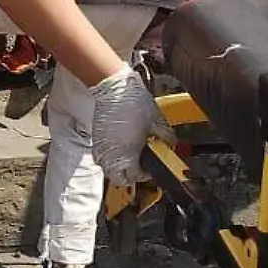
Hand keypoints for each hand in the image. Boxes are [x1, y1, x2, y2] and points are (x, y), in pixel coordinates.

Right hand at [91, 67, 176, 186]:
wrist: (114, 88)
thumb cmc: (133, 102)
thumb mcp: (157, 122)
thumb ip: (166, 138)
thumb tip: (171, 144)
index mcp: (128, 154)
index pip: (135, 176)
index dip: (145, 174)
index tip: (150, 168)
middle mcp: (112, 154)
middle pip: (119, 178)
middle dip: (130, 176)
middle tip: (140, 167)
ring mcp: (102, 148)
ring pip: (108, 170)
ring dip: (118, 168)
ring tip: (129, 158)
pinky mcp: (96, 140)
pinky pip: (102, 157)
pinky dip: (110, 157)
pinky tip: (119, 148)